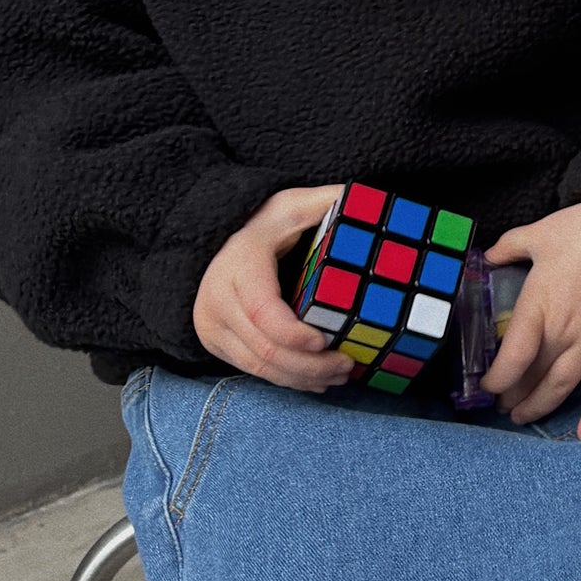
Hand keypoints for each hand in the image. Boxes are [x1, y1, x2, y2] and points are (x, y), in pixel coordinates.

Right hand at [193, 185, 351, 390]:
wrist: (216, 246)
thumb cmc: (264, 226)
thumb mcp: (291, 205)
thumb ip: (326, 202)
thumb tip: (367, 199)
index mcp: (239, 264)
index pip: (261, 309)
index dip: (293, 333)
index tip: (326, 342)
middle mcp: (218, 298)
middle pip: (264, 347)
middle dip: (309, 364)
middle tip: (347, 365)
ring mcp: (213, 325)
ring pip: (258, 366)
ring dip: (302, 378)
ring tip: (338, 376)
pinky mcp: (216, 342)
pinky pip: (252, 370)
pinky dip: (287, 379)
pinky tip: (316, 381)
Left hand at [484, 199, 580, 434]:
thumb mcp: (537, 233)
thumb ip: (507, 247)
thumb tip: (486, 257)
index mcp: (539, 306)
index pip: (512, 360)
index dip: (495, 380)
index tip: (486, 386)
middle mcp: (565, 330)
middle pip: (533, 378)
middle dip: (513, 397)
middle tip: (501, 405)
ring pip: (562, 387)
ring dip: (540, 407)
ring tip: (523, 418)